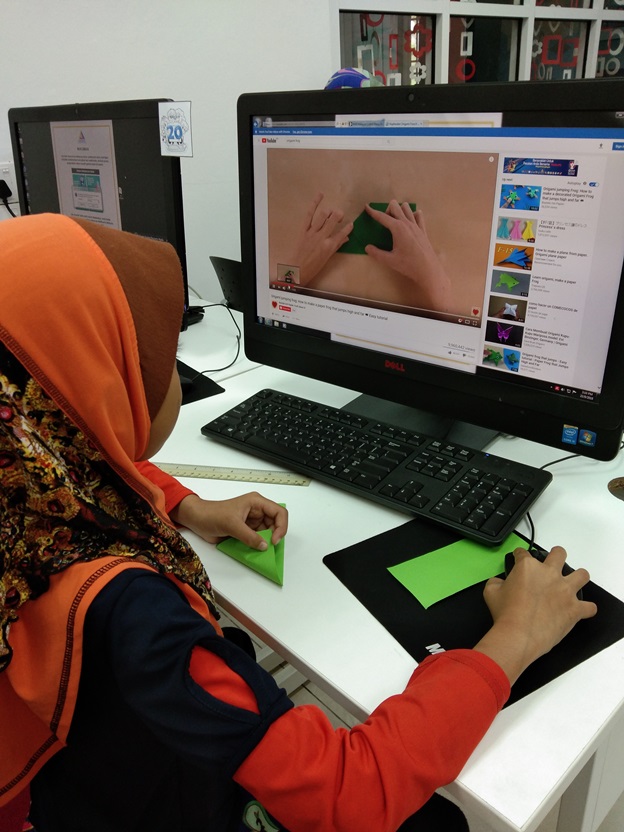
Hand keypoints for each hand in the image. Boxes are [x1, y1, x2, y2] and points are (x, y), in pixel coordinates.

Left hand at [170, 492, 287, 550]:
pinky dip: (259, 545)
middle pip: (276, 523)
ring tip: (262, 550)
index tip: (274, 540)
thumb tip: (264, 546)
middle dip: (275, 535)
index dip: (281, 526)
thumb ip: (249, 536)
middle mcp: (257, 511)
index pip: (279, 512)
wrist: (198, 520)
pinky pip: (258, 539)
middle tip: (269, 547)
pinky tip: (256, 551)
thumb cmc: (212, 515)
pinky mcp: (247, 531)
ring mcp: (252, 521)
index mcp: (256, 502)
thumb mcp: (232, 524)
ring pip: (268, 533)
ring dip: (266, 542)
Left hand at [289, 193, 352, 285]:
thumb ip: (337, 246)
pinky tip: (320, 195)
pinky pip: (309, 214)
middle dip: (339, 214)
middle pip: (334, 219)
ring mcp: (312, 232)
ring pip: (323, 215)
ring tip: (331, 213)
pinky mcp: (303, 230)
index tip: (350, 224)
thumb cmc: (313, 267)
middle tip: (340, 216)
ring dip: (329, 211)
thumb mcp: (327, 258)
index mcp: (329, 246)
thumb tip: (346, 238)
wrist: (297, 270)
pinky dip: (314, 203)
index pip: (343, 233)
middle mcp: (322, 237)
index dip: (348, 227)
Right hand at [364, 202, 451, 311]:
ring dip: (399, 210)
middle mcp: (407, 223)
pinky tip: (410, 222)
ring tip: (396, 222)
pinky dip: (412, 215)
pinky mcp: (423, 230)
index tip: (367, 207)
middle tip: (384, 223)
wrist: (428, 269)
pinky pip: (418, 216)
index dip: (373, 212)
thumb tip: (367, 247)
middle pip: (395, 206)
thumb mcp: (389, 260)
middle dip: (387, 210)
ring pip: (407, 208)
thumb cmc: (408, 265)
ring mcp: (416, 225)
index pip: (382, 217)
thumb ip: (376, 253)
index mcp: (397, 228)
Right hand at [474, 546, 596, 684]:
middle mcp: (549, 573)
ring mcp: (565, 590)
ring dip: (577, 577)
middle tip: (552, 563)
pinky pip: (589, 607)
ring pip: (582, 575)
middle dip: (556, 555)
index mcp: (528, 567)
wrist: (518, 635)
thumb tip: (500, 582)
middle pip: (559, 554)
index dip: (519, 556)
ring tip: (572, 583)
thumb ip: (496, 582)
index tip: (519, 559)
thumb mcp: (490, 592)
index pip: (523, 553)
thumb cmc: (504, 613)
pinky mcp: (575, 609)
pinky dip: (586, 609)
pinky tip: (580, 611)